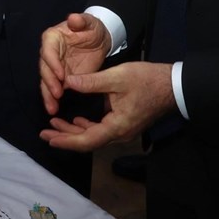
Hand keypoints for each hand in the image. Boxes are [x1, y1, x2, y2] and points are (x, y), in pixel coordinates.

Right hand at [38, 13, 111, 113]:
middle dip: (49, 82)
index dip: (53, 63)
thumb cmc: (93, 28)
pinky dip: (52, 99)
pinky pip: (54, 89)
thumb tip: (72, 18)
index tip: (61, 75)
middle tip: (57, 94)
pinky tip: (54, 108)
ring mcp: (54, 67)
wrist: (101, 40)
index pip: (49, 51)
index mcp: (52, 38)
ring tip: (52, 107)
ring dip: (48, 94)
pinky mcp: (61, 78)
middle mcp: (49, 53)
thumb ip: (81, 20)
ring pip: (46, 81)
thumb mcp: (90, 22)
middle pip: (45, 69)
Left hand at [39, 61, 176, 151]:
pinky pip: (103, 131)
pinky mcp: (126, 125)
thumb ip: (90, 82)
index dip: (66, 140)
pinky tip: (78, 120)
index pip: (87, 140)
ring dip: (75, 132)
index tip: (48, 138)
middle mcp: (120, 134)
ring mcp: (124, 131)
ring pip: (95, 136)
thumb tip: (67, 82)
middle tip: (44, 133)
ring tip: (55, 126)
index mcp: (117, 126)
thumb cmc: (148, 80)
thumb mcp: (117, 77)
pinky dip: (88, 127)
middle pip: (88, 141)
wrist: (174, 85)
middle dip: (65, 137)